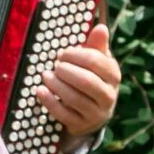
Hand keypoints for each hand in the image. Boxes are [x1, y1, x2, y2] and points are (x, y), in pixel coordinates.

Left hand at [36, 23, 119, 138]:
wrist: (92, 114)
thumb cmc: (92, 79)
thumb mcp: (97, 63)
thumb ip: (97, 46)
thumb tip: (101, 27)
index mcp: (113, 76)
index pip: (96, 62)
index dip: (76, 55)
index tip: (62, 54)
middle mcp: (108, 96)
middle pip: (87, 81)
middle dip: (66, 71)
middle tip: (55, 66)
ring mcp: (96, 113)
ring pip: (74, 99)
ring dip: (56, 85)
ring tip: (45, 75)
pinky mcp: (81, 125)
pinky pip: (63, 114)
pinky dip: (49, 101)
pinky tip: (40, 90)